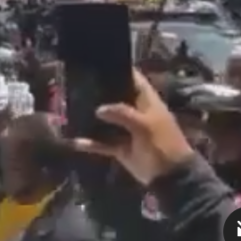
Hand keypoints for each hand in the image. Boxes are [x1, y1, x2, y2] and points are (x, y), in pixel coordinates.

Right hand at [71, 68, 193, 184]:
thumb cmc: (162, 144)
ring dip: (92, 118)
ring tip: (70, 109)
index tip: (100, 62)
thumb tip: (98, 109)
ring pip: (107, 120)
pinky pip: (102, 143)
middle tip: (77, 84)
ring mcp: (128, 131)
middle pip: (117, 98)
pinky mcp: (121, 148)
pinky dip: (90, 143)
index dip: (121, 69)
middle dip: (100, 92)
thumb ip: (122, 113)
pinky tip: (75, 142)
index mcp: (148, 103)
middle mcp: (137, 113)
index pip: (135, 80)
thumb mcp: (144, 125)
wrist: (171, 178)